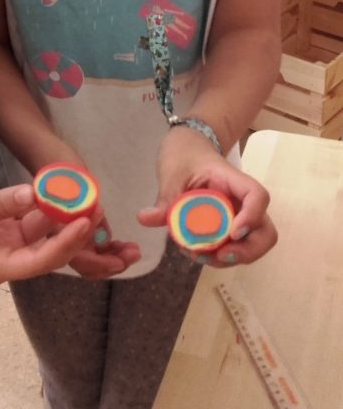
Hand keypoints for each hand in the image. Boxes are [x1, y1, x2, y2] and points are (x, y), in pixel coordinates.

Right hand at [0, 185, 100, 285]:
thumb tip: (32, 192)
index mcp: (0, 267)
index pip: (42, 259)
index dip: (66, 242)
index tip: (86, 222)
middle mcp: (11, 259)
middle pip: (52, 251)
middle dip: (78, 236)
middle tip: (99, 210)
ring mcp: (10, 244)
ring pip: (46, 233)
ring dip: (68, 219)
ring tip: (92, 199)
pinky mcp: (7, 230)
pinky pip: (34, 220)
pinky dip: (49, 207)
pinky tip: (66, 192)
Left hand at [137, 126, 276, 267]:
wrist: (187, 149)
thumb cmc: (184, 155)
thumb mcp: (172, 174)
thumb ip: (165, 198)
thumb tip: (144, 218)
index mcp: (233, 180)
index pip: (257, 196)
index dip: (251, 217)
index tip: (232, 233)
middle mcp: (242, 201)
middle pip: (264, 231)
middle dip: (247, 251)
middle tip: (220, 256)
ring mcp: (239, 216)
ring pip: (252, 244)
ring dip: (231, 258)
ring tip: (199, 256)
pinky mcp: (229, 227)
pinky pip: (233, 247)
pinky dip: (219, 256)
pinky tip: (196, 252)